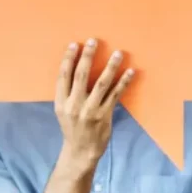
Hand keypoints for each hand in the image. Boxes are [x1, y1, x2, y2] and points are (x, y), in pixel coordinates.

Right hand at [55, 39, 135, 162]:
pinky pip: (115, 95)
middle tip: (94, 41)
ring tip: (118, 53)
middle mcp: (74, 105)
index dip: (68, 59)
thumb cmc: (73, 128)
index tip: (74, 44)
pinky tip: (130, 72)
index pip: (63, 76)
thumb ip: (68, 93)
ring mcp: (90, 111)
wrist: (81, 152)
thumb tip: (77, 69)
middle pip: (81, 76)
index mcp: (61, 102)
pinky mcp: (104, 115)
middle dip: (88, 56)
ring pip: (101, 83)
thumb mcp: (63, 111)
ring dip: (111, 66)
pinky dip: (123, 82)